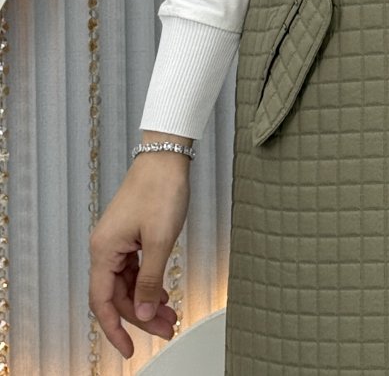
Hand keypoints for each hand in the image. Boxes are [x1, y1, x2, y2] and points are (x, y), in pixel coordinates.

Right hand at [89, 132, 191, 358]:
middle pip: (118, 295)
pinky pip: (134, 268)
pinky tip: (163, 293)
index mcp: (104, 250)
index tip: (129, 350)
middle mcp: (105, 247)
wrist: (166, 155)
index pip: (102, 302)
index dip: (115, 330)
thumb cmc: (161, 188)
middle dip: (141, 317)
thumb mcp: (161, 240)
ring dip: (147, 301)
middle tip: (167, 330)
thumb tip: (143, 314)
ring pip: (128, 283)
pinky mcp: (129, 233)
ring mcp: (117, 240)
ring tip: (170, 315)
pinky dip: (148, 282)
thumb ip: (150, 281)